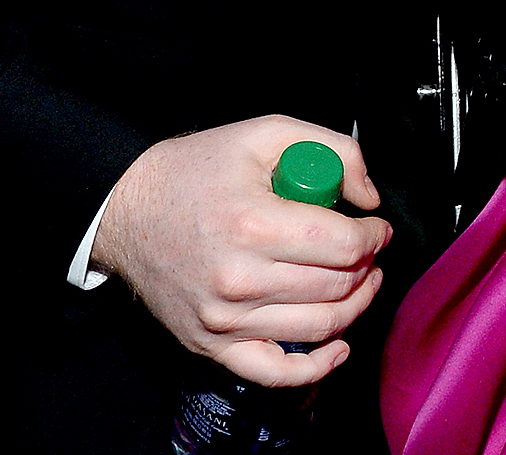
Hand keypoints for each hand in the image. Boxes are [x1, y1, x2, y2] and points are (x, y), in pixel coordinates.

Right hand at [90, 115, 389, 386]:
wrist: (127, 210)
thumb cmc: (197, 168)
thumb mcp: (264, 133)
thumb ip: (330, 149)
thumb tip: (368, 197)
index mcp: (253, 223)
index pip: (340, 245)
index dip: (372, 237)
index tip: (378, 227)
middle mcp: (239, 279)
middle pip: (334, 287)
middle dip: (367, 268)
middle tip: (370, 251)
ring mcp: (224, 320)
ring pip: (317, 327)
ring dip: (355, 306)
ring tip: (363, 283)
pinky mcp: (212, 345)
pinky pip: (275, 373)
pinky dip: (316, 367)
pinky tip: (339, 346)